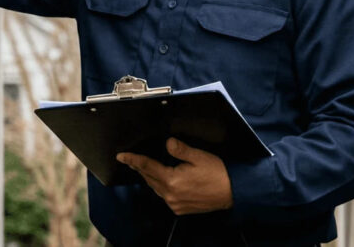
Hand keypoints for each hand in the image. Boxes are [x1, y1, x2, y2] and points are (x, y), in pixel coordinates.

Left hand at [117, 138, 233, 214]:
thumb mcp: (198, 156)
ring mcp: (175, 204)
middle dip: (139, 168)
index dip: (133, 160)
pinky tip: (161, 180)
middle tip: (130, 159)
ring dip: (149, 177)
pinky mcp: (180, 209)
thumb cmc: (217, 173)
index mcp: (172, 180)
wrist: (232, 192)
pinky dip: (159, 187)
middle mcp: (171, 195)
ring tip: (143, 167)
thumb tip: (167, 143)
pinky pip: (164, 196)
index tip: (121, 156)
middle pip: (148, 178)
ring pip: (155, 188)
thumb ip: (180, 150)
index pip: (147, 167)